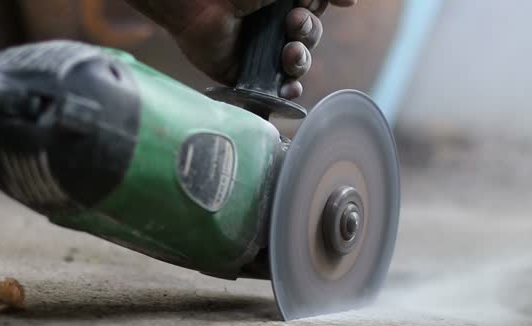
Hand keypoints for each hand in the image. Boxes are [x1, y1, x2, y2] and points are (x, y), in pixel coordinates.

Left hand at [124, 0, 356, 98]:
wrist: (199, 6)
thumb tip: (352, 1)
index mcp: (279, 2)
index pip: (315, 10)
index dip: (317, 10)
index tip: (307, 4)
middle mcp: (271, 26)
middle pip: (311, 37)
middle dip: (309, 33)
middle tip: (292, 23)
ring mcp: (260, 52)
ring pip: (298, 63)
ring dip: (301, 59)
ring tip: (288, 52)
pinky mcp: (247, 75)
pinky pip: (276, 90)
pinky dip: (289, 91)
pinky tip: (289, 87)